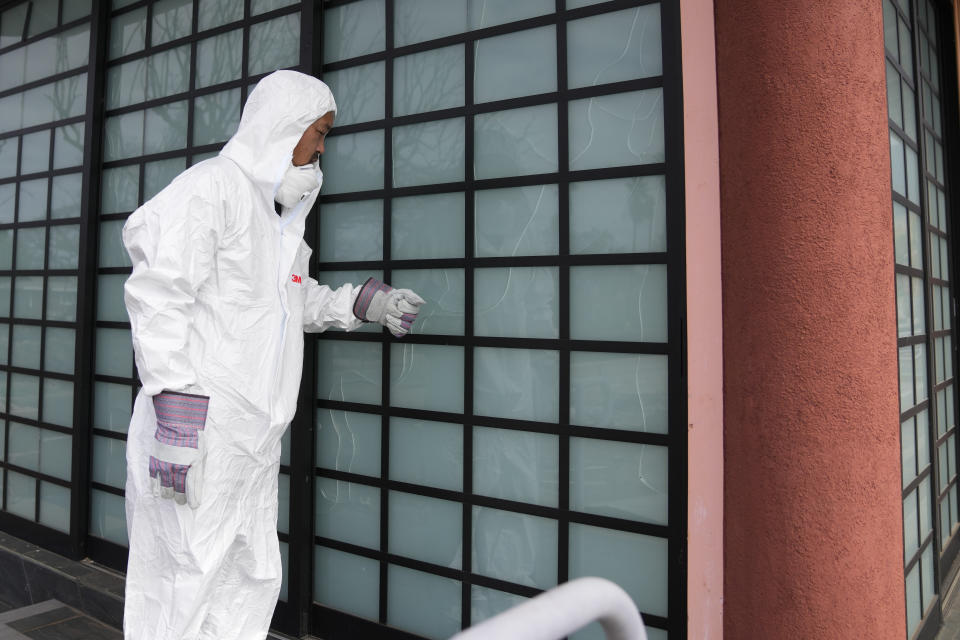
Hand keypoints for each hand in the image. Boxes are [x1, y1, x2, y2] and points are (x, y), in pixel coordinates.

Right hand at [149, 390, 208, 508]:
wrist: (177, 420)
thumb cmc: (193, 434)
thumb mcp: (202, 451)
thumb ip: (198, 466)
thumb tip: (197, 480)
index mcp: (193, 464)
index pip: (193, 487)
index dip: (193, 498)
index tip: (194, 506)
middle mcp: (179, 467)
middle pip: (179, 489)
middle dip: (181, 498)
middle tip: (181, 502)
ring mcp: (166, 464)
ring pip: (165, 486)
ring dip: (169, 494)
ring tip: (171, 498)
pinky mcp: (156, 460)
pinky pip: (154, 478)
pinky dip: (155, 487)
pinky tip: (158, 492)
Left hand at [353, 277, 425, 336]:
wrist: (382, 304)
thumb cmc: (393, 297)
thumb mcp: (402, 292)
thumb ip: (412, 296)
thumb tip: (422, 302)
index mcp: (414, 308)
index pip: (414, 312)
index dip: (405, 308)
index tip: (399, 304)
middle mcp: (411, 317)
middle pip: (408, 321)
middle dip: (397, 316)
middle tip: (389, 311)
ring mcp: (406, 324)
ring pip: (404, 328)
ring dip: (393, 322)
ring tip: (388, 317)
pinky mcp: (400, 329)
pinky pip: (399, 333)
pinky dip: (392, 328)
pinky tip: (389, 323)